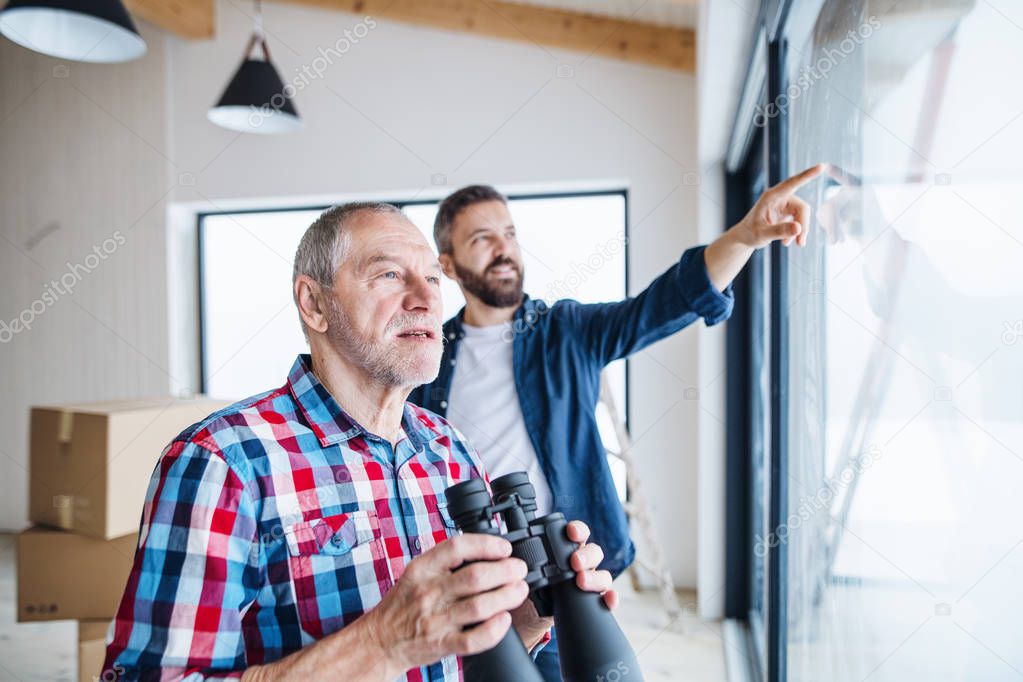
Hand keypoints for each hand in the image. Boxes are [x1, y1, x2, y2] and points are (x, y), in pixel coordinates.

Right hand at [361, 533, 528, 676]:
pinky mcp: (441, 644)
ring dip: (506, 596)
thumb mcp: (417, 573)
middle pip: (475, 577)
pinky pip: (472, 639)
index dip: (486, 544)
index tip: (504, 548)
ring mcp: (435, 620)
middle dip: (505, 571)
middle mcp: (428, 592)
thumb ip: (445, 561)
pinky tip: (504, 620)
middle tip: (519, 569)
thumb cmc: (402, 604)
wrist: (379, 640)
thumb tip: (486, 549)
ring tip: (519, 590)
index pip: (457, 547)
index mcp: (422, 569)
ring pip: (479, 607)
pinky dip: (493, 630)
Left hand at [510, 521, 617, 648]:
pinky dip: (611, 598)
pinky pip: (607, 598)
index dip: (577, 530)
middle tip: (574, 562)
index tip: (571, 532)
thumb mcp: (525, 568)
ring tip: (581, 581)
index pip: (578, 533)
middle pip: (593, 552)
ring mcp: (588, 581)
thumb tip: (504, 545)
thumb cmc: (529, 583)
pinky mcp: (592, 600)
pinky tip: (608, 599)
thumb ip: (521, 556)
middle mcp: (581, 563)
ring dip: (595, 576)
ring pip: (602, 574)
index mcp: (565, 549)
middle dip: (586, 554)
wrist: (531, 613)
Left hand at [732, 163, 826, 248]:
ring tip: (790, 244)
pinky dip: (797, 232)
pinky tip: (786, 242)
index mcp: (771, 196)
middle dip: (803, 225)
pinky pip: (800, 220)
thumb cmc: (750, 233)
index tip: (822, 166)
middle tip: (800, 243)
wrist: (745, 237)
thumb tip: (799, 228)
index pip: (792, 183)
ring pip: (803, 215)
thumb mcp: (762, 234)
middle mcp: (780, 197)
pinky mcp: (788, 212)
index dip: (808, 175)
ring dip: (800, 230)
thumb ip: (779, 231)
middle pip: (802, 208)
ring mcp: (785, 204)